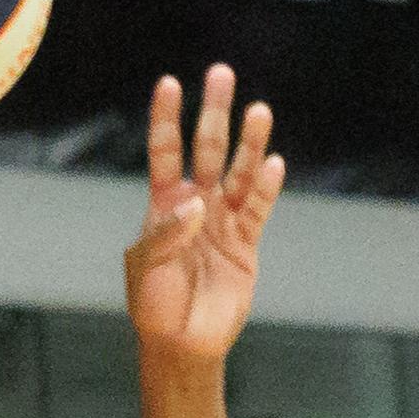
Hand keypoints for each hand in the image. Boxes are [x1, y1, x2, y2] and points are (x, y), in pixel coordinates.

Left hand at [125, 66, 284, 363]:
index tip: (170, 83)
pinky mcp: (246, 243)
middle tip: (221, 73)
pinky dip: (267, 187)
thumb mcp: (145, 266)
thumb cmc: (154, 305)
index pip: (165, 150)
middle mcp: (196, 204)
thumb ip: (164, 233)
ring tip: (259, 111)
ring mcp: (223, 220)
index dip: (166, 118)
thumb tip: (196, 203)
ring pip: (239, 172)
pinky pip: (259, 208)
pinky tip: (273, 163)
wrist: (182, 343)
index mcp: (164, 204)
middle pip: (207, 147)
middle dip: (214, 111)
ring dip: (249, 143)